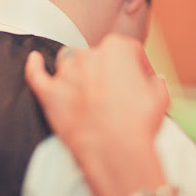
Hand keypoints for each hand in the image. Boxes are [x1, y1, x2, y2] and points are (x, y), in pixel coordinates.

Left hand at [24, 33, 169, 194]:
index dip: (139, 67)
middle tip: (118, 95)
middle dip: (108, 72)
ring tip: (90, 93)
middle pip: (98, 56)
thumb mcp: (161, 96)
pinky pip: (37, 74)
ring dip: (79, 73)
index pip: (130, 50)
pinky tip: (35, 59)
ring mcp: (67, 73)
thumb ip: (155, 81)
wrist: (115, 148)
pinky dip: (35, 66)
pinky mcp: (50, 93)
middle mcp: (89, 54)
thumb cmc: (140, 121)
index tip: (143, 82)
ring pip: (70, 64)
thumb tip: (153, 80)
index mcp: (117, 48)